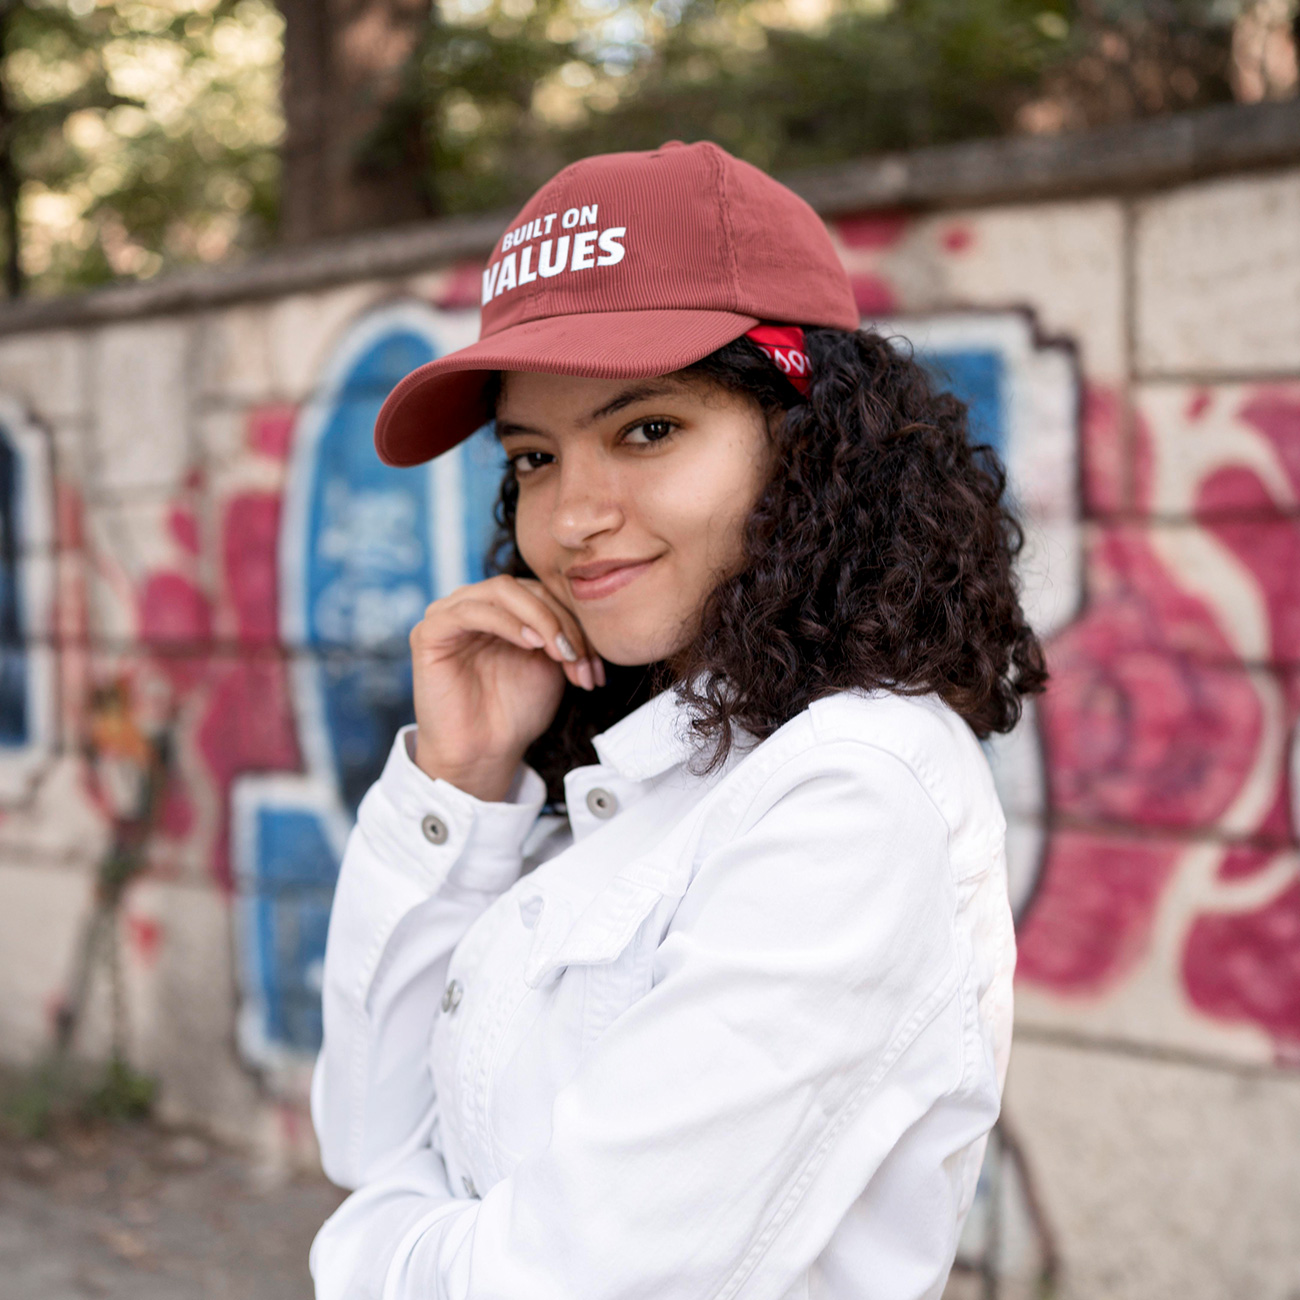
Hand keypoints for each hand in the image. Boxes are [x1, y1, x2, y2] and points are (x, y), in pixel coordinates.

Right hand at [408, 574, 604, 800]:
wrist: (483, 753)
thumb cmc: (514, 712)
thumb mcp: (552, 665)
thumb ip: (565, 634)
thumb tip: (590, 618)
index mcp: (503, 609)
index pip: (544, 592)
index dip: (575, 620)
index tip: (596, 663)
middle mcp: (475, 605)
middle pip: (527, 588)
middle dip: (562, 622)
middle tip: (578, 658)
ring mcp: (449, 615)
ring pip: (502, 591)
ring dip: (541, 619)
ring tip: (559, 653)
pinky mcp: (429, 632)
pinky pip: (470, 611)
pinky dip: (506, 622)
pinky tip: (530, 644)